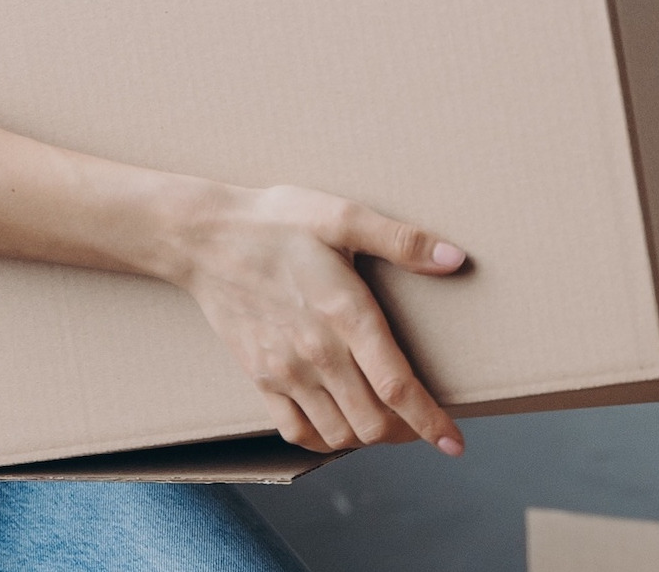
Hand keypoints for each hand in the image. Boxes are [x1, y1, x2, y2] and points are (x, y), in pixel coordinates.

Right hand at [170, 184, 469, 455]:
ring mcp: (285, 371)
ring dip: (368, 436)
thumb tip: (455, 258)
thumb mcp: (341, 215)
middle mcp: (317, 353)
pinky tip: (339, 423)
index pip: (398, 387)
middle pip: (372, 424)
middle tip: (420, 420)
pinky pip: (296, 432)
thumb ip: (400, 240)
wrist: (204, 238)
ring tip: (384, 420)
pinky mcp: (260, 378)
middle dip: (405, 431)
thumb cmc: (276, 222)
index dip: (431, 421)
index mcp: (345, 315)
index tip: (454, 443)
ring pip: (338, 435)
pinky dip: (325, 440)